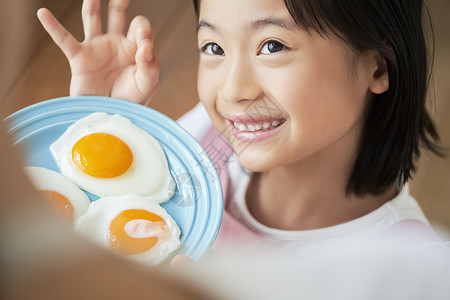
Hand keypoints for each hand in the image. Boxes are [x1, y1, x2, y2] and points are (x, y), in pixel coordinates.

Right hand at [37, 0, 159, 104]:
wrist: (113, 116)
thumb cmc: (133, 100)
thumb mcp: (148, 83)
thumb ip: (151, 64)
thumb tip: (145, 46)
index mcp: (134, 47)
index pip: (140, 27)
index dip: (144, 31)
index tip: (145, 47)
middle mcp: (115, 43)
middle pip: (117, 14)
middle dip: (120, 2)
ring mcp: (96, 48)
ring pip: (92, 18)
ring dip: (92, 4)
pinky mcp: (80, 58)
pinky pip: (64, 39)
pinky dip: (53, 26)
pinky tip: (43, 12)